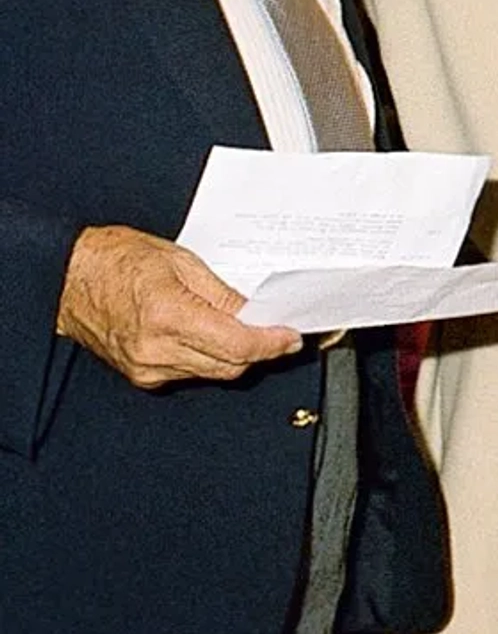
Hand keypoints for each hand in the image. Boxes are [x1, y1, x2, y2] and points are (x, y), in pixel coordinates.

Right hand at [56, 225, 301, 388]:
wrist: (70, 277)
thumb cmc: (119, 259)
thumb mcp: (183, 262)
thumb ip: (223, 294)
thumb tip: (257, 314)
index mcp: (169, 316)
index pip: (237, 344)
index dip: (271, 343)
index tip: (291, 337)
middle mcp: (156, 349)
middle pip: (229, 365)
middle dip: (260, 350)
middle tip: (279, 331)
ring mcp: (146, 367)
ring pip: (212, 372)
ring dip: (236, 355)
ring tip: (250, 330)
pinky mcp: (140, 374)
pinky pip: (190, 372)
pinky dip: (210, 357)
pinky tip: (215, 337)